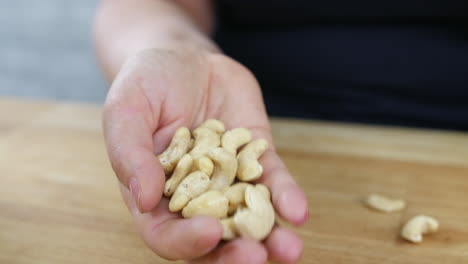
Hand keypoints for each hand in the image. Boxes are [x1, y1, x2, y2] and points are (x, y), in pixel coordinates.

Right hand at [103, 49, 308, 262]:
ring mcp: (228, 178)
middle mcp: (194, 195)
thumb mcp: (126, 110)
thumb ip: (129, 154)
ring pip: (248, 217)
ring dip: (270, 237)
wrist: (184, 58)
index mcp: (155, 194)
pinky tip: (298, 210)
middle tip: (254, 257)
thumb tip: (145, 199)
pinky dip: (286, 196)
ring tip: (288, 248)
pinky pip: (273, 181)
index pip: (166, 233)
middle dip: (233, 253)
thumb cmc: (146, 84)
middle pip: (213, 237)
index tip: (208, 233)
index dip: (185, 241)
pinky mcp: (256, 158)